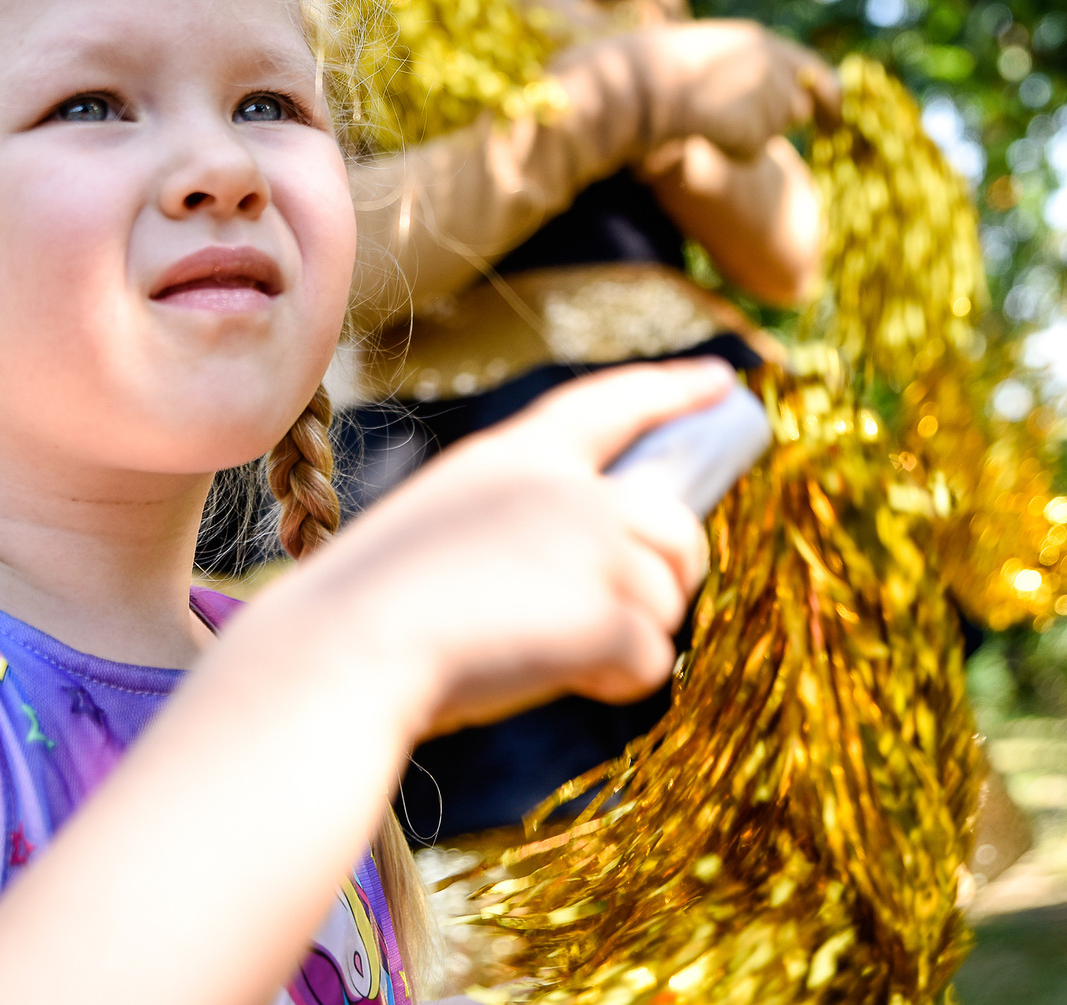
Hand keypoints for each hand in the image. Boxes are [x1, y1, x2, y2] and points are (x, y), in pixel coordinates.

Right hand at [293, 359, 729, 737]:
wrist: (346, 648)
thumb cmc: (372, 609)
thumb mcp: (445, 530)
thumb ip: (526, 528)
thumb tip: (604, 572)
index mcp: (515, 455)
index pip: (611, 404)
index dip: (670, 390)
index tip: (720, 383)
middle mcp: (570, 488)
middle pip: (676, 526)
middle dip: (670, 576)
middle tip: (612, 620)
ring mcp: (597, 547)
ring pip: (666, 602)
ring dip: (624, 640)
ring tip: (542, 652)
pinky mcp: (611, 612)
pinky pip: (652, 662)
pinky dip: (614, 684)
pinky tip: (549, 678)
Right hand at [563, 22, 838, 162]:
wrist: (643, 84)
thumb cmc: (661, 67)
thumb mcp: (709, 53)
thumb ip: (745, 70)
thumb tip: (770, 94)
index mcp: (762, 43)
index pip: (814, 71)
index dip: (827, 96)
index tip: (832, 117)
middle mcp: (775, 69)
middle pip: (796, 109)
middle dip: (776, 119)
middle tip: (744, 124)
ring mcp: (769, 101)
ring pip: (773, 131)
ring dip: (748, 131)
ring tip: (705, 114)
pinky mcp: (757, 134)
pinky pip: (749, 152)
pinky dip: (728, 149)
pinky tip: (701, 130)